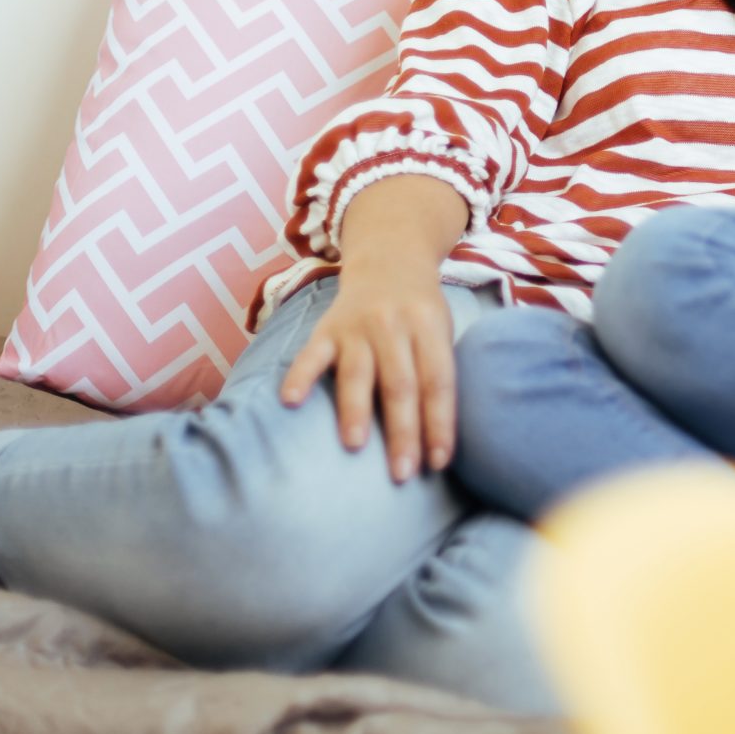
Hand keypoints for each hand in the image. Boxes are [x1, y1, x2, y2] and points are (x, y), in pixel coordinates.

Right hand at [280, 259, 455, 482]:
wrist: (389, 260)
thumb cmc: (421, 313)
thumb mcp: (442, 332)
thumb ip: (438, 373)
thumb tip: (438, 438)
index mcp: (430, 328)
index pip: (438, 382)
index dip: (440, 424)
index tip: (439, 463)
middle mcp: (394, 326)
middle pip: (401, 384)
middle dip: (403, 432)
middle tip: (402, 473)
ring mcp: (358, 326)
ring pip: (358, 372)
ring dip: (356, 411)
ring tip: (355, 446)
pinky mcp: (326, 328)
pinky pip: (311, 354)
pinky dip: (300, 376)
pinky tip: (292, 401)